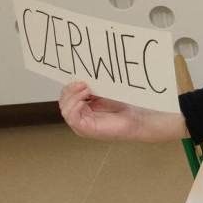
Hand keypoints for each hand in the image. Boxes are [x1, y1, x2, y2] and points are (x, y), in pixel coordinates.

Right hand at [59, 82, 187, 141]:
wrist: (139, 118)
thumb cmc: (125, 106)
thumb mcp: (104, 91)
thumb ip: (92, 85)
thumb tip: (82, 73)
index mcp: (83, 108)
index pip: (66, 96)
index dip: (69, 86)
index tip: (78, 76)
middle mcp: (80, 117)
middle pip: (63, 102)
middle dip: (70, 90)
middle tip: (82, 81)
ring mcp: (81, 125)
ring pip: (65, 109)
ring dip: (72, 96)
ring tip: (85, 87)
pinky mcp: (85, 129)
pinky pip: (72, 116)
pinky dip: (75, 105)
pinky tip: (85, 96)